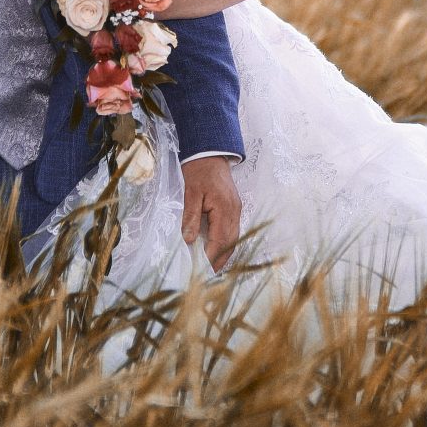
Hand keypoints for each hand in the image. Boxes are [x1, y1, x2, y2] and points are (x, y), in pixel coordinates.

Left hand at [181, 156, 241, 270]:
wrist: (210, 152)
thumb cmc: (199, 171)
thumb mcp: (191, 194)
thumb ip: (191, 218)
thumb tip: (190, 241)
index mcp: (224, 209)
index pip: (219, 241)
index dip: (211, 257)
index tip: (201, 271)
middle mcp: (234, 211)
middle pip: (230, 243)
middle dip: (220, 260)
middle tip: (207, 275)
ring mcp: (236, 209)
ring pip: (234, 238)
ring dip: (224, 253)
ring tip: (212, 266)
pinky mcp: (234, 207)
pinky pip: (232, 230)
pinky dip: (225, 242)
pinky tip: (216, 248)